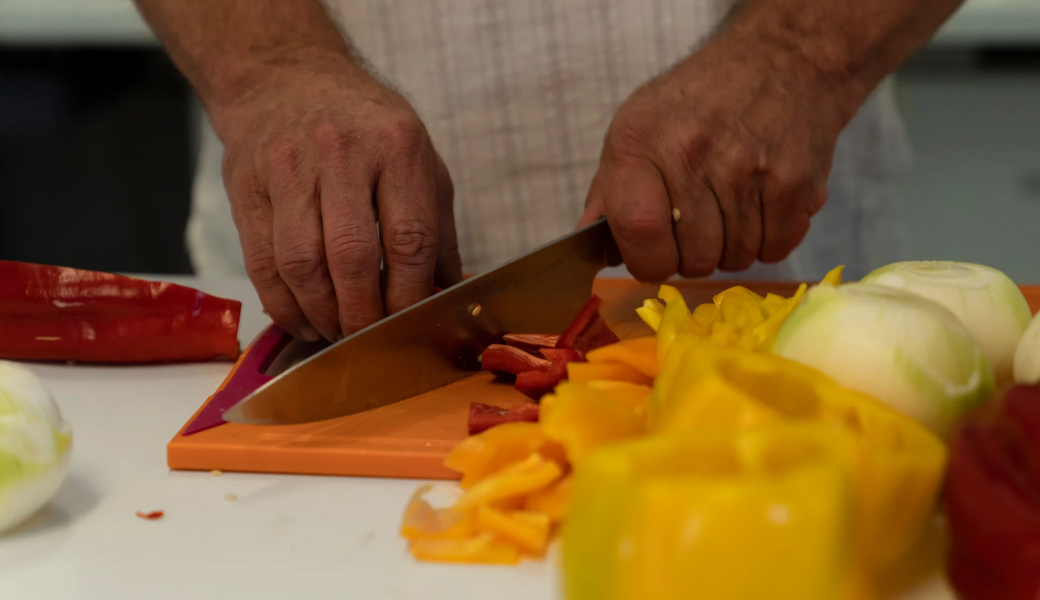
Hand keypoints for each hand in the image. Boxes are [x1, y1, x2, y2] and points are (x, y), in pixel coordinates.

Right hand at [211, 53, 461, 340]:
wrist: (284, 78)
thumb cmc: (364, 126)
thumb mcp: (419, 159)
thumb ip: (438, 228)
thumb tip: (450, 295)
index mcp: (396, 147)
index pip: (409, 239)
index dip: (409, 295)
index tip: (410, 326)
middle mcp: (341, 153)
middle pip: (351, 258)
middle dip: (362, 314)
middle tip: (369, 341)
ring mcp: (288, 168)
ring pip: (301, 264)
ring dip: (320, 314)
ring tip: (336, 333)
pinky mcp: (246, 185)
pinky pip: (261, 262)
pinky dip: (282, 304)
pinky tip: (302, 319)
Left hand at [580, 31, 846, 280]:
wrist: (781, 59)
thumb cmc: (698, 101)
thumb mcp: (636, 127)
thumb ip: (609, 190)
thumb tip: (587, 244)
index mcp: (643, 142)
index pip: (639, 230)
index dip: (647, 260)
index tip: (654, 257)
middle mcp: (693, 153)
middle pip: (693, 256)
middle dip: (693, 257)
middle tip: (698, 228)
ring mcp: (748, 169)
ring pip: (736, 257)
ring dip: (732, 249)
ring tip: (731, 209)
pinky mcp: (795, 182)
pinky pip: (777, 248)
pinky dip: (769, 241)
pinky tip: (762, 207)